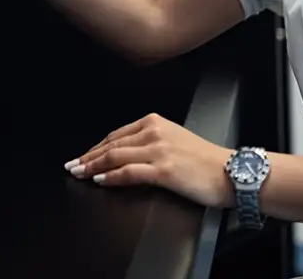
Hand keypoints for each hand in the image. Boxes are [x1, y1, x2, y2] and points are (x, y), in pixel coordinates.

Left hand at [65, 113, 235, 208]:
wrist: (231, 172)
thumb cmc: (205, 161)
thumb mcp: (173, 141)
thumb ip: (149, 143)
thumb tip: (123, 156)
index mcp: (155, 122)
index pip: (116, 135)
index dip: (95, 147)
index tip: (82, 156)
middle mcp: (155, 132)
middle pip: (111, 145)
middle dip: (88, 156)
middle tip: (71, 165)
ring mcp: (159, 150)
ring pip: (116, 156)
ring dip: (93, 166)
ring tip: (79, 173)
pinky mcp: (164, 169)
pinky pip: (129, 172)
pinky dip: (111, 176)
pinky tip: (100, 180)